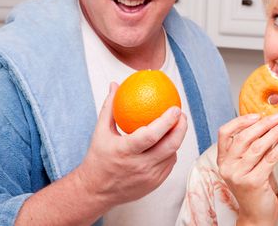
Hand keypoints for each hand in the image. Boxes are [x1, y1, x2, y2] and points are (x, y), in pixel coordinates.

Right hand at [76, 82, 187, 207]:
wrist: (95, 191)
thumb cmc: (98, 158)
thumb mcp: (100, 132)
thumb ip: (110, 107)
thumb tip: (115, 85)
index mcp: (125, 151)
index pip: (151, 135)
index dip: (167, 121)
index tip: (175, 108)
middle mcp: (139, 166)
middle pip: (169, 146)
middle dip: (181, 128)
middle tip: (182, 115)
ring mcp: (148, 177)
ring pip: (172, 155)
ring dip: (177, 139)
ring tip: (178, 125)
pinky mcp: (154, 184)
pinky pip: (168, 165)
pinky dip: (171, 152)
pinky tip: (170, 140)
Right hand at [217, 114, 277, 225]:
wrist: (256, 216)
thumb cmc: (253, 190)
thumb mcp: (245, 167)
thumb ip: (249, 149)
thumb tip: (265, 124)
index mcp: (223, 161)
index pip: (224, 133)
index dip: (240, 121)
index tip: (256, 115)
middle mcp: (227, 167)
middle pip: (243, 137)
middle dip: (263, 124)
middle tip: (277, 117)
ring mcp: (239, 175)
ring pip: (258, 146)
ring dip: (274, 132)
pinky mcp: (253, 182)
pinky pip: (269, 158)